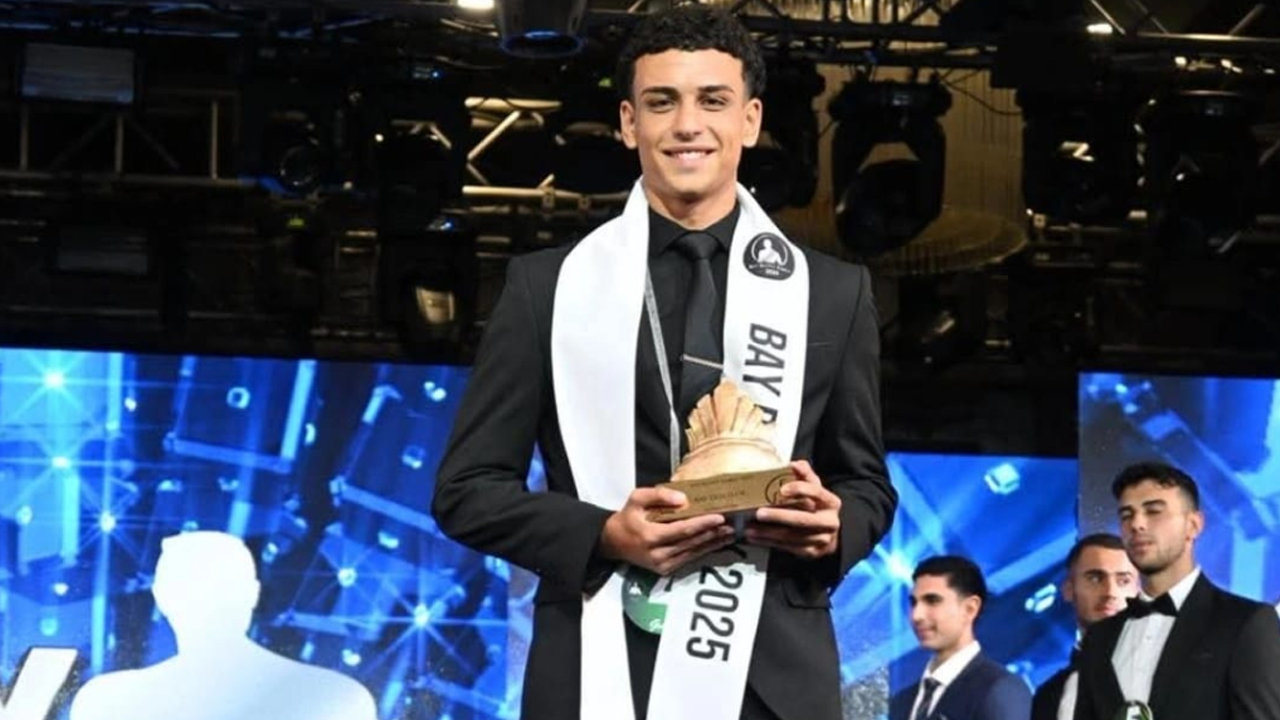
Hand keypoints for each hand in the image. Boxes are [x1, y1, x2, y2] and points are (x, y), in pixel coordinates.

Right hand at [599, 487, 734, 574]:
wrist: (613, 542)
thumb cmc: (627, 517)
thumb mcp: (636, 498)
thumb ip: (659, 495)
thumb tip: (684, 499)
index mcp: (650, 536)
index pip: (682, 530)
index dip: (702, 524)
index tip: (720, 517)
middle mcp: (658, 554)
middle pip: (691, 542)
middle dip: (713, 533)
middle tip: (733, 524)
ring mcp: (662, 565)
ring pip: (693, 552)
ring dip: (713, 543)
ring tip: (730, 533)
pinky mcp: (665, 570)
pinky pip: (689, 559)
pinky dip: (704, 550)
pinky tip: (716, 543)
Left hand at [745, 460, 840, 558]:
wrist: (828, 533)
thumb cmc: (817, 506)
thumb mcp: (814, 488)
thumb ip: (805, 475)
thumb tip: (794, 464)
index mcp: (831, 502)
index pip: (816, 493)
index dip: (799, 489)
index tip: (782, 489)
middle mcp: (829, 522)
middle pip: (803, 519)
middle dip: (779, 516)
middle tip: (759, 513)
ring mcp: (821, 539)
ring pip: (792, 536)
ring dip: (768, 533)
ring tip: (750, 528)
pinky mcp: (811, 552)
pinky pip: (787, 547)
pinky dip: (769, 542)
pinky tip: (756, 538)